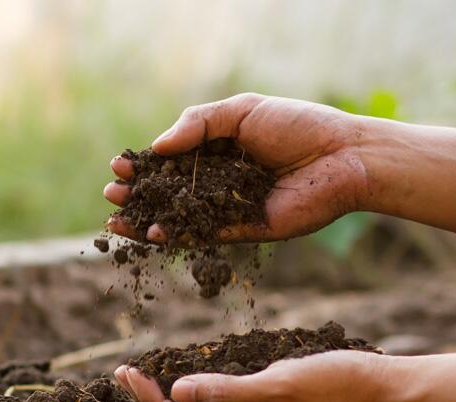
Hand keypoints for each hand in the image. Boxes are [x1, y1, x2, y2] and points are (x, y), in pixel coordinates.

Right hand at [103, 93, 371, 242]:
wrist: (344, 157)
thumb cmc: (298, 126)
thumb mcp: (242, 111)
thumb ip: (198, 124)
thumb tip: (157, 147)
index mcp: (219, 150)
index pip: (171, 160)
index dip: (144, 164)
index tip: (119, 164)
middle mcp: (220, 181)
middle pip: (169, 192)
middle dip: (138, 194)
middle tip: (111, 193)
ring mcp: (230, 208)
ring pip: (180, 218)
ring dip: (147, 221)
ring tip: (116, 221)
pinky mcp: (244, 231)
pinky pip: (204, 236)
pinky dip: (176, 236)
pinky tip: (152, 233)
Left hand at [113, 351, 403, 401]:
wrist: (391, 393)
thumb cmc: (340, 387)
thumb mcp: (278, 386)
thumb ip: (227, 393)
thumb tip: (178, 393)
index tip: (127, 375)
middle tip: (125, 374)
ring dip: (178, 401)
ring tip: (146, 379)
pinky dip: (207, 398)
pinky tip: (194, 383)